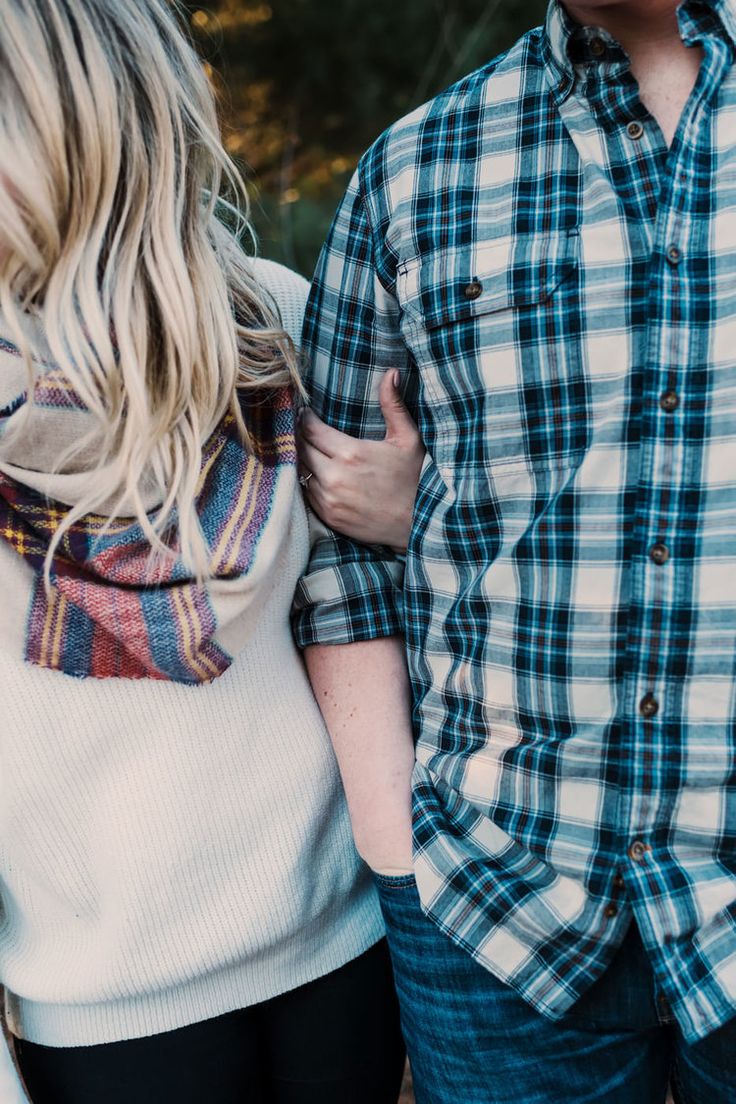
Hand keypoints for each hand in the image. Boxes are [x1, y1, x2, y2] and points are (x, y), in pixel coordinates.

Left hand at [297, 370, 424, 551]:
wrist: (418, 523)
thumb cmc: (414, 478)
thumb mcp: (408, 439)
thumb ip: (393, 405)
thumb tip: (391, 373)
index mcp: (350, 453)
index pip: (311, 429)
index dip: (305, 418)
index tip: (306, 413)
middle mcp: (334, 477)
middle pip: (301, 449)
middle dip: (300, 437)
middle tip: (303, 429)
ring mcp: (329, 499)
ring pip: (301, 472)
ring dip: (303, 460)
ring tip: (308, 450)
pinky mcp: (328, 517)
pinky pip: (307, 494)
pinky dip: (309, 482)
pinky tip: (317, 474)